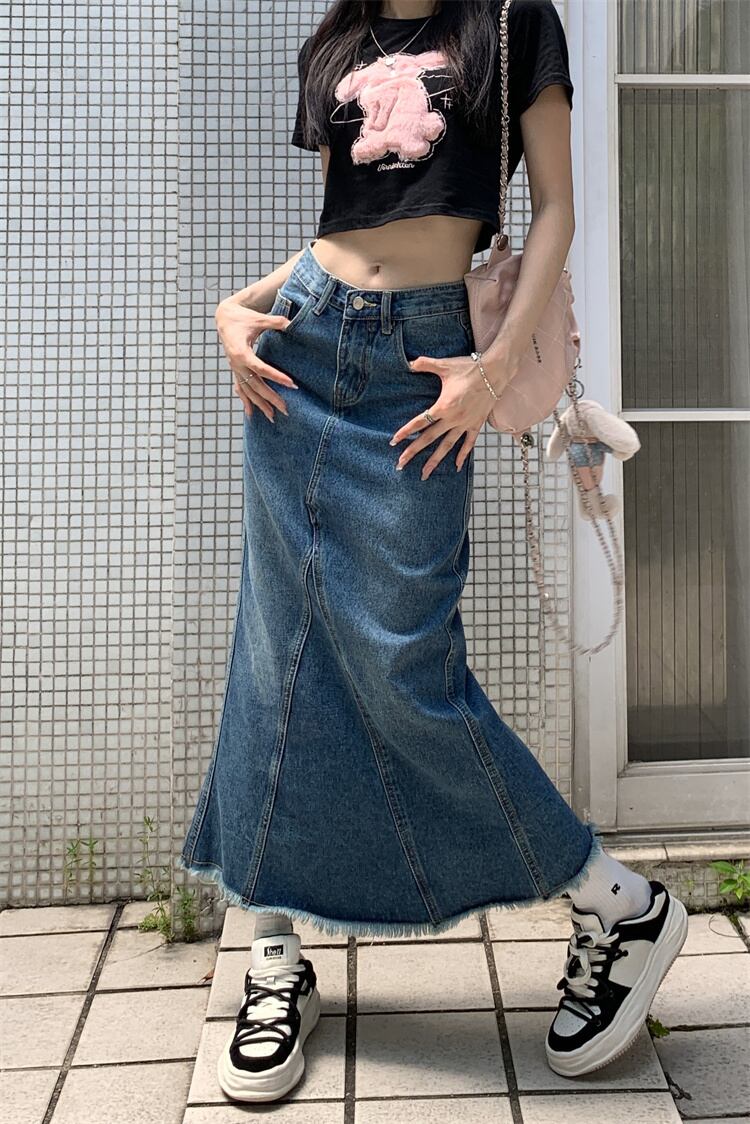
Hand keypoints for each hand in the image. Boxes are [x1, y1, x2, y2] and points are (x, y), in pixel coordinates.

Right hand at [215, 298, 298, 421]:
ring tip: (272, 417)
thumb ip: (275, 322)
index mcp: (241, 353)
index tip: (292, 385)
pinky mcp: (235, 371)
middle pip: (255, 385)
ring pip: (248, 391)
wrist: (224, 318)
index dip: (277, 377)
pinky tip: (251, 415)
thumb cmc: (243, 318)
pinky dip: (246, 402)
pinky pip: (240, 389)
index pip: (261, 369)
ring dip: (260, 405)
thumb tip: (291, 324)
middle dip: (271, 398)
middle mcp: (237, 364)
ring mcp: (235, 369)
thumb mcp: (259, 319)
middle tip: (285, 409)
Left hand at [389, 351, 514, 478]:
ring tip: (424, 474)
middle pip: (429, 439)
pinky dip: (463, 456)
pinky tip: (457, 467)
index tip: (394, 442)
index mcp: (443, 406)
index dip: (405, 432)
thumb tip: (408, 362)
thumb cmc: (469, 368)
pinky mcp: (477, 424)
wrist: (496, 371)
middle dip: (413, 452)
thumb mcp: (444, 365)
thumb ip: (424, 364)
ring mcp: (465, 424)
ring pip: (447, 447)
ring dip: (434, 461)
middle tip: (400, 464)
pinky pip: (469, 444)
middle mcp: (453, 419)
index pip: (420, 422)